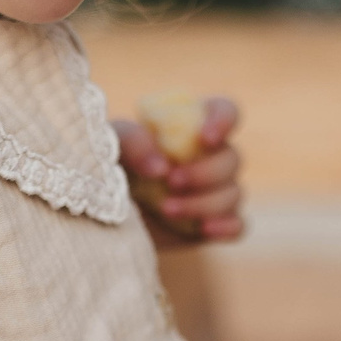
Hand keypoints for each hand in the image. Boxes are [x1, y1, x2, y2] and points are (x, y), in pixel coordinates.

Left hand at [114, 96, 244, 245]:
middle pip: (232, 159)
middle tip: (171, 182)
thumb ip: (132, 141)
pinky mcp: (211, 224)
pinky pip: (238, 225)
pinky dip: (227, 227)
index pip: (226, 111)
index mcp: (190, 127)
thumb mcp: (110, 144)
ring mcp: (213, 193)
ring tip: (166, 209)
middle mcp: (208, 157)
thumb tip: (162, 167)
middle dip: (204, 173)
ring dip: (204, 203)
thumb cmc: (106, 167)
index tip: (204, 138)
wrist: (102, 216)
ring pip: (234, 194)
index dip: (223, 121)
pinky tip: (205, 229)